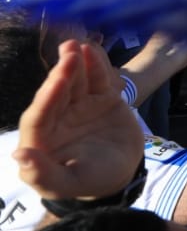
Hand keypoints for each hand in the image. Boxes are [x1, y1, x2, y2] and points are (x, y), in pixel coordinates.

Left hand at [15, 40, 143, 201]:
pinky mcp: (102, 99)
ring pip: (75, 82)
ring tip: (75, 46)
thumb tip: (19, 155)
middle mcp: (57, 119)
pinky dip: (96, 64)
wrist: (122, 174)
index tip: (57, 81)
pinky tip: (92, 49)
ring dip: (75, 63)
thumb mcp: (66, 184)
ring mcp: (79, 106)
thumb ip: (42, 174)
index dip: (47, 99)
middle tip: (69, 55)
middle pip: (57, 94)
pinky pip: (98, 79)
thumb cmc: (89, 183)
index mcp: (41, 140)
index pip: (39, 116)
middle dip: (62, 74)